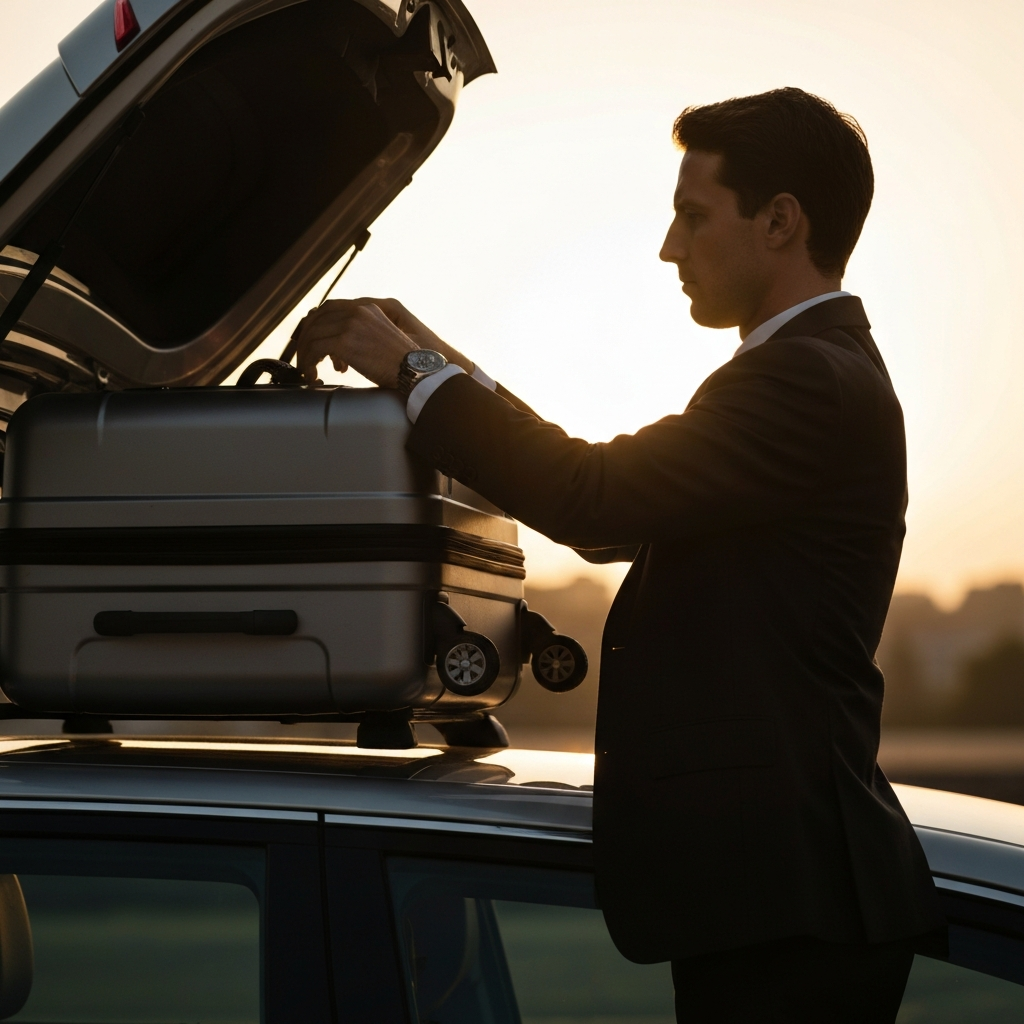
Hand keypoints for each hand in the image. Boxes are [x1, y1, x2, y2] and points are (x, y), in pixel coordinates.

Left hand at [292, 300, 416, 386]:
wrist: (415, 371)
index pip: (330, 308)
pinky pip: (314, 349)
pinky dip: (308, 363)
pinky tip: (313, 375)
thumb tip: (339, 348)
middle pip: (316, 319)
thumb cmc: (403, 364)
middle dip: (306, 339)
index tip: (311, 340)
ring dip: (305, 354)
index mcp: (368, 309)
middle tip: (306, 358)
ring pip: (312, 335)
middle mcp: (358, 312)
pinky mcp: (345, 341)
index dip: (315, 324)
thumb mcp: (382, 339)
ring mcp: (350, 325)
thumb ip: (362, 334)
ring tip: (309, 371)